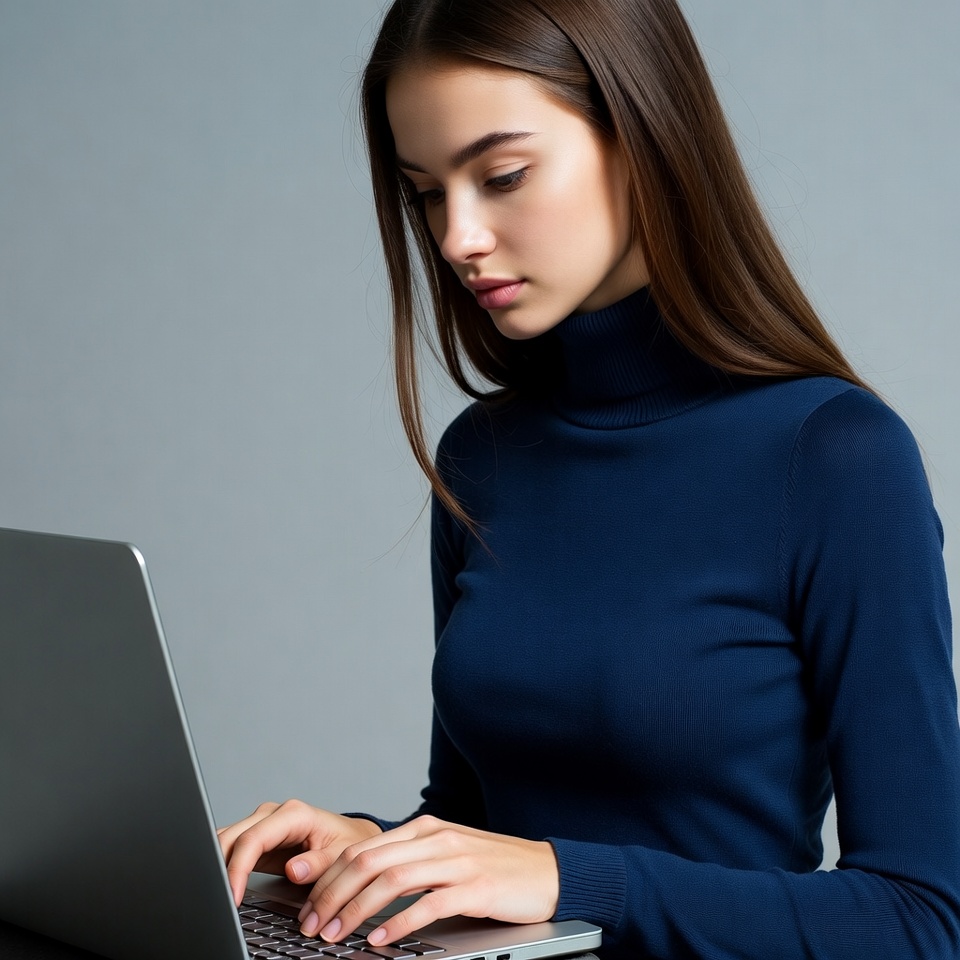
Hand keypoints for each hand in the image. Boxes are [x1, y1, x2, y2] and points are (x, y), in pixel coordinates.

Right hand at [217, 799, 382, 906]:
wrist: (348, 836)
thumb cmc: (346, 842)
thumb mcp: (340, 855)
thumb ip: (318, 863)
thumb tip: (293, 870)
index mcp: (294, 815)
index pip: (253, 839)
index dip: (238, 868)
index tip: (233, 896)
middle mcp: (273, 814)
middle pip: (232, 837)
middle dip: (219, 868)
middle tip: (219, 902)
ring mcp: (262, 823)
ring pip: (225, 840)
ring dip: (217, 865)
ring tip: (217, 895)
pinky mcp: (256, 836)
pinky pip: (230, 847)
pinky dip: (221, 864)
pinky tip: (221, 884)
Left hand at [296, 815, 559, 946]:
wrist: (547, 871)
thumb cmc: (494, 868)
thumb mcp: (446, 855)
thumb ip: (410, 861)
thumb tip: (362, 883)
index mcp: (424, 828)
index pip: (363, 848)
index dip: (329, 878)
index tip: (309, 906)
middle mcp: (436, 839)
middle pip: (368, 861)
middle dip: (333, 895)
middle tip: (313, 925)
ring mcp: (456, 861)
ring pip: (391, 879)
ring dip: (356, 910)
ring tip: (336, 935)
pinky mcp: (475, 887)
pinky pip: (428, 904)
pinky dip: (398, 923)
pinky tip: (380, 940)